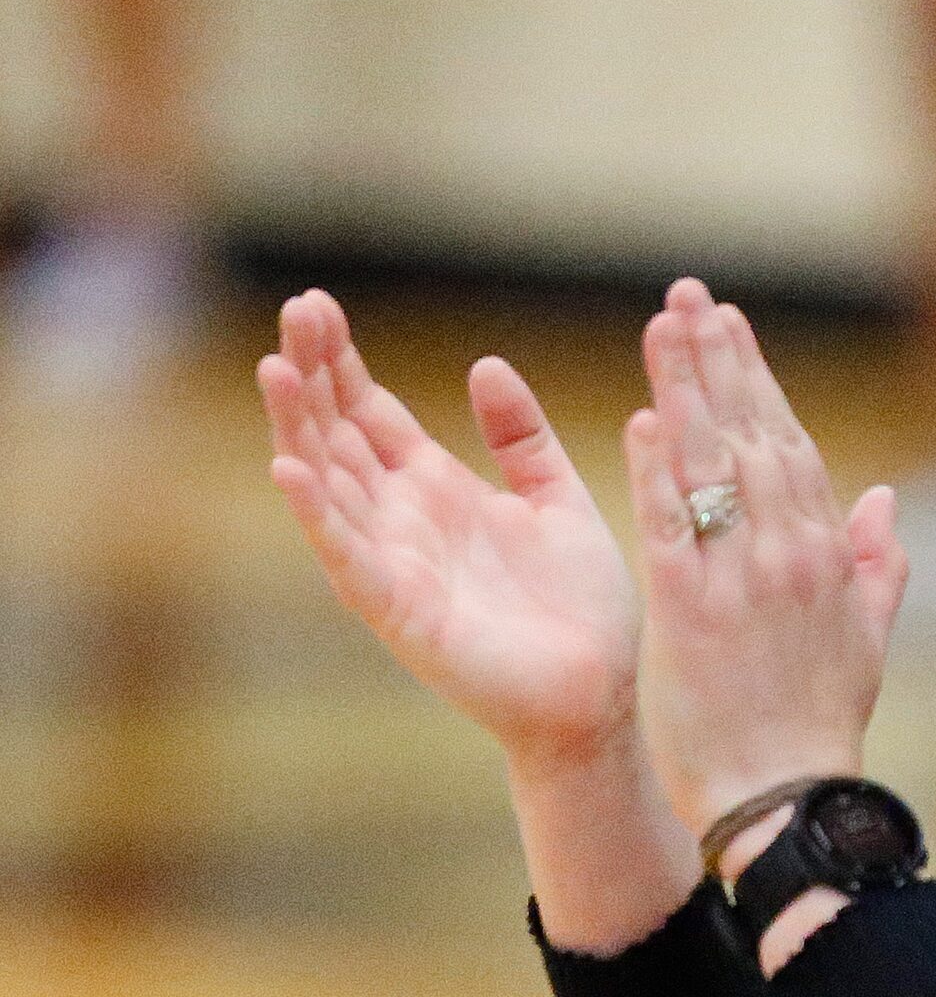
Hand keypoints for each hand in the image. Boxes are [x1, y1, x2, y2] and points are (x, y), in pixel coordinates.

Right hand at [258, 289, 640, 769]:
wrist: (600, 692)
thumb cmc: (579, 606)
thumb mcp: (556, 498)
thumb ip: (521, 437)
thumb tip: (485, 364)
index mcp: (437, 490)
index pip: (370, 413)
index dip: (341, 362)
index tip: (316, 304)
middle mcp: (403, 522)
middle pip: (338, 435)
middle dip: (314, 375)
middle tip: (296, 309)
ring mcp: (393, 565)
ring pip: (329, 486)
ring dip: (298, 429)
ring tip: (275, 370)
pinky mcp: (400, 612)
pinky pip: (349, 559)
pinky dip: (319, 515)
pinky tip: (289, 468)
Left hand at [625, 277, 909, 837]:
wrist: (788, 796)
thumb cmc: (820, 726)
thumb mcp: (866, 641)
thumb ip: (878, 566)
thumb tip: (886, 501)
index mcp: (827, 555)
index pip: (788, 444)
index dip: (756, 381)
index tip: (729, 328)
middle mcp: (789, 552)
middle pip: (748, 434)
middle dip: (717, 360)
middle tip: (686, 296)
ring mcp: (741, 577)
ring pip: (711, 463)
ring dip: (685, 389)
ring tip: (662, 327)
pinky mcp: (692, 608)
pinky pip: (673, 523)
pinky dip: (658, 469)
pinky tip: (645, 419)